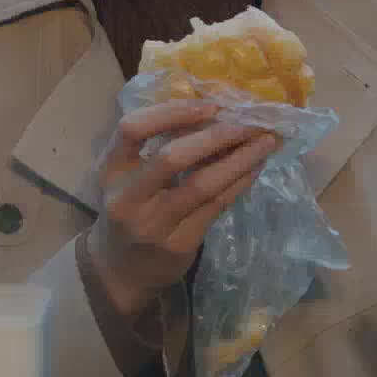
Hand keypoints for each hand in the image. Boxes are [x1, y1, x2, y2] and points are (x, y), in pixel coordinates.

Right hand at [86, 99, 280, 317]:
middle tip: (250, 122)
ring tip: (266, 141)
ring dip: (239, 159)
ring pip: (202, 185)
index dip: (171, 112)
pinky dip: (239, 182)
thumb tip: (217, 111)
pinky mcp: (178, 244)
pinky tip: (256, 167)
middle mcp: (126, 197)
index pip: (131, 129)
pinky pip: (216, 206)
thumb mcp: (129, 176)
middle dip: (217, 136)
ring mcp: (152, 225)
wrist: (121, 270)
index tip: (210, 105)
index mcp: (110, 170)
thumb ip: (158, 145)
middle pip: (172, 158)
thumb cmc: (131, 208)